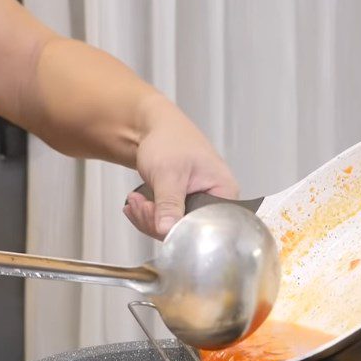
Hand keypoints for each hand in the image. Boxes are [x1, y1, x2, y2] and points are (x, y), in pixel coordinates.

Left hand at [124, 96, 237, 238]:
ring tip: (136, 201)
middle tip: (140, 206)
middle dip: (158, 222)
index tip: (155, 215)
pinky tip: (137, 205)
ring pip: (174, 229)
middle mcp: (216, 202)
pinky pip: (167, 223)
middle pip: (188, 230)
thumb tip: (168, 230)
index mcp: (225, 192)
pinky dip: (148, 217)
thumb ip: (169, 204)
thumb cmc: (169, 139)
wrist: (151, 129)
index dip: (179, 227)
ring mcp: (199, 206)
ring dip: (149, 219)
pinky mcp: (184, 208)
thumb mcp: (168, 173)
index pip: (207, 226)